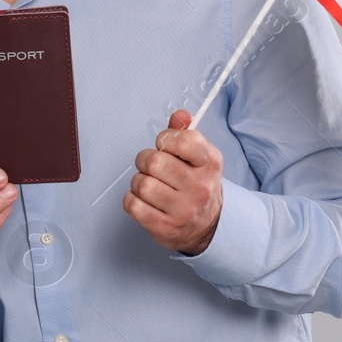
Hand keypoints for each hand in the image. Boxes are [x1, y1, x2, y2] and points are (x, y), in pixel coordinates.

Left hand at [123, 109, 223, 254]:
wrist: (208, 225)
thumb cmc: (197, 185)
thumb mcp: (198, 157)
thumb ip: (185, 133)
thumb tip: (179, 115)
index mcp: (209, 163)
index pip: (183, 141)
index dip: (165, 139)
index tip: (165, 146)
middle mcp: (199, 187)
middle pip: (154, 162)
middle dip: (145, 160)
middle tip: (151, 167)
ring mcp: (183, 210)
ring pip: (142, 184)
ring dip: (138, 181)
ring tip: (149, 184)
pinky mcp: (165, 227)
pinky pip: (133, 205)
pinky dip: (132, 199)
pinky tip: (143, 200)